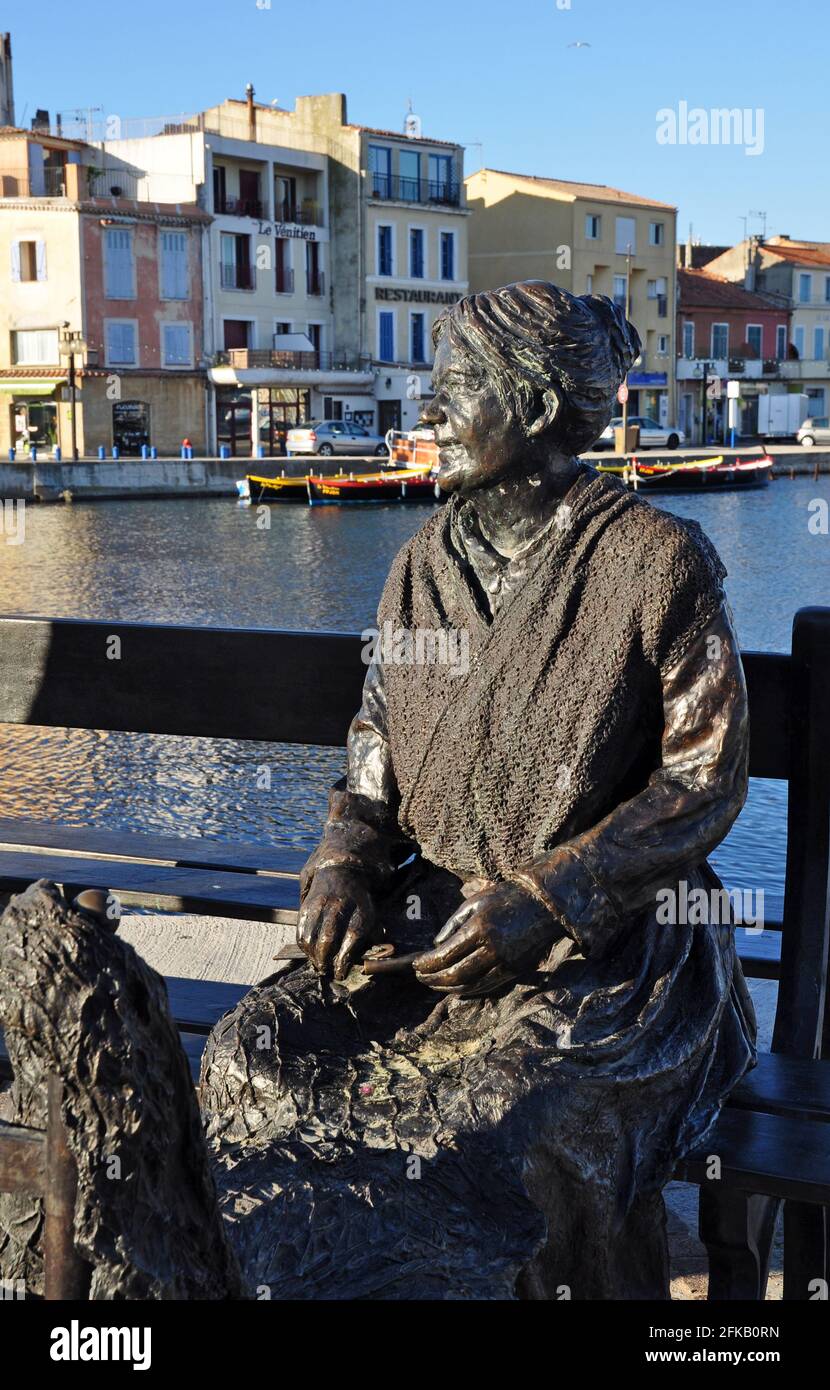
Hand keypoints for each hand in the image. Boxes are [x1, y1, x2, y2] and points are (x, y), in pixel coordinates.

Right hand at [296, 866, 376, 979]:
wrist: (342, 871)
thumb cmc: (359, 902)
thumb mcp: (371, 913)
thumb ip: (372, 935)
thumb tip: (373, 958)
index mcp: (360, 909)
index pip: (352, 937)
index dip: (344, 959)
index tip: (341, 972)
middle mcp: (339, 906)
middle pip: (329, 938)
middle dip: (326, 961)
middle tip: (327, 971)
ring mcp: (321, 905)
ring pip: (311, 937)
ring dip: (313, 956)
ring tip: (318, 964)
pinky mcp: (307, 906)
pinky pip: (301, 931)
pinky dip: (304, 946)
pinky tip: (310, 953)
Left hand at [413, 880, 559, 995]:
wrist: (542, 905)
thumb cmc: (505, 898)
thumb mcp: (474, 902)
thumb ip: (452, 924)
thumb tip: (436, 945)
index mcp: (478, 929)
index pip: (445, 955)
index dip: (427, 963)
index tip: (416, 964)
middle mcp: (491, 949)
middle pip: (455, 974)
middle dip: (433, 978)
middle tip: (420, 977)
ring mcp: (503, 963)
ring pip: (470, 985)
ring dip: (447, 988)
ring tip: (433, 984)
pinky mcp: (513, 971)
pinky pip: (486, 986)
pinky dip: (468, 990)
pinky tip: (456, 987)